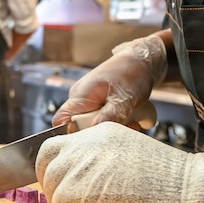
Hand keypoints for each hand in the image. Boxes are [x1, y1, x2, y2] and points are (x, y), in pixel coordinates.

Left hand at [36, 122, 203, 202]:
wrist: (189, 188)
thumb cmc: (171, 179)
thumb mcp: (133, 153)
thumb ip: (107, 156)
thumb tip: (88, 174)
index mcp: (104, 130)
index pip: (64, 140)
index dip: (58, 161)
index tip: (61, 177)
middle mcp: (90, 141)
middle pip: (47, 154)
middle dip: (46, 174)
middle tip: (57, 193)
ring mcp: (85, 163)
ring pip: (50, 178)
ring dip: (55, 196)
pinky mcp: (82, 187)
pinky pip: (57, 200)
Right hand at [52, 34, 167, 126]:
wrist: (142, 60)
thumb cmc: (132, 73)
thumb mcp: (123, 98)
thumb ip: (109, 116)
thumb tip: (93, 133)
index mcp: (80, 96)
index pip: (61, 121)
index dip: (70, 135)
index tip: (91, 142)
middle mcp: (81, 99)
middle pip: (80, 127)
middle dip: (100, 133)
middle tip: (123, 129)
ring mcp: (90, 101)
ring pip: (94, 124)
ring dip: (112, 128)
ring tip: (132, 122)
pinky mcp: (99, 103)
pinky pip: (102, 119)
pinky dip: (116, 122)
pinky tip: (131, 119)